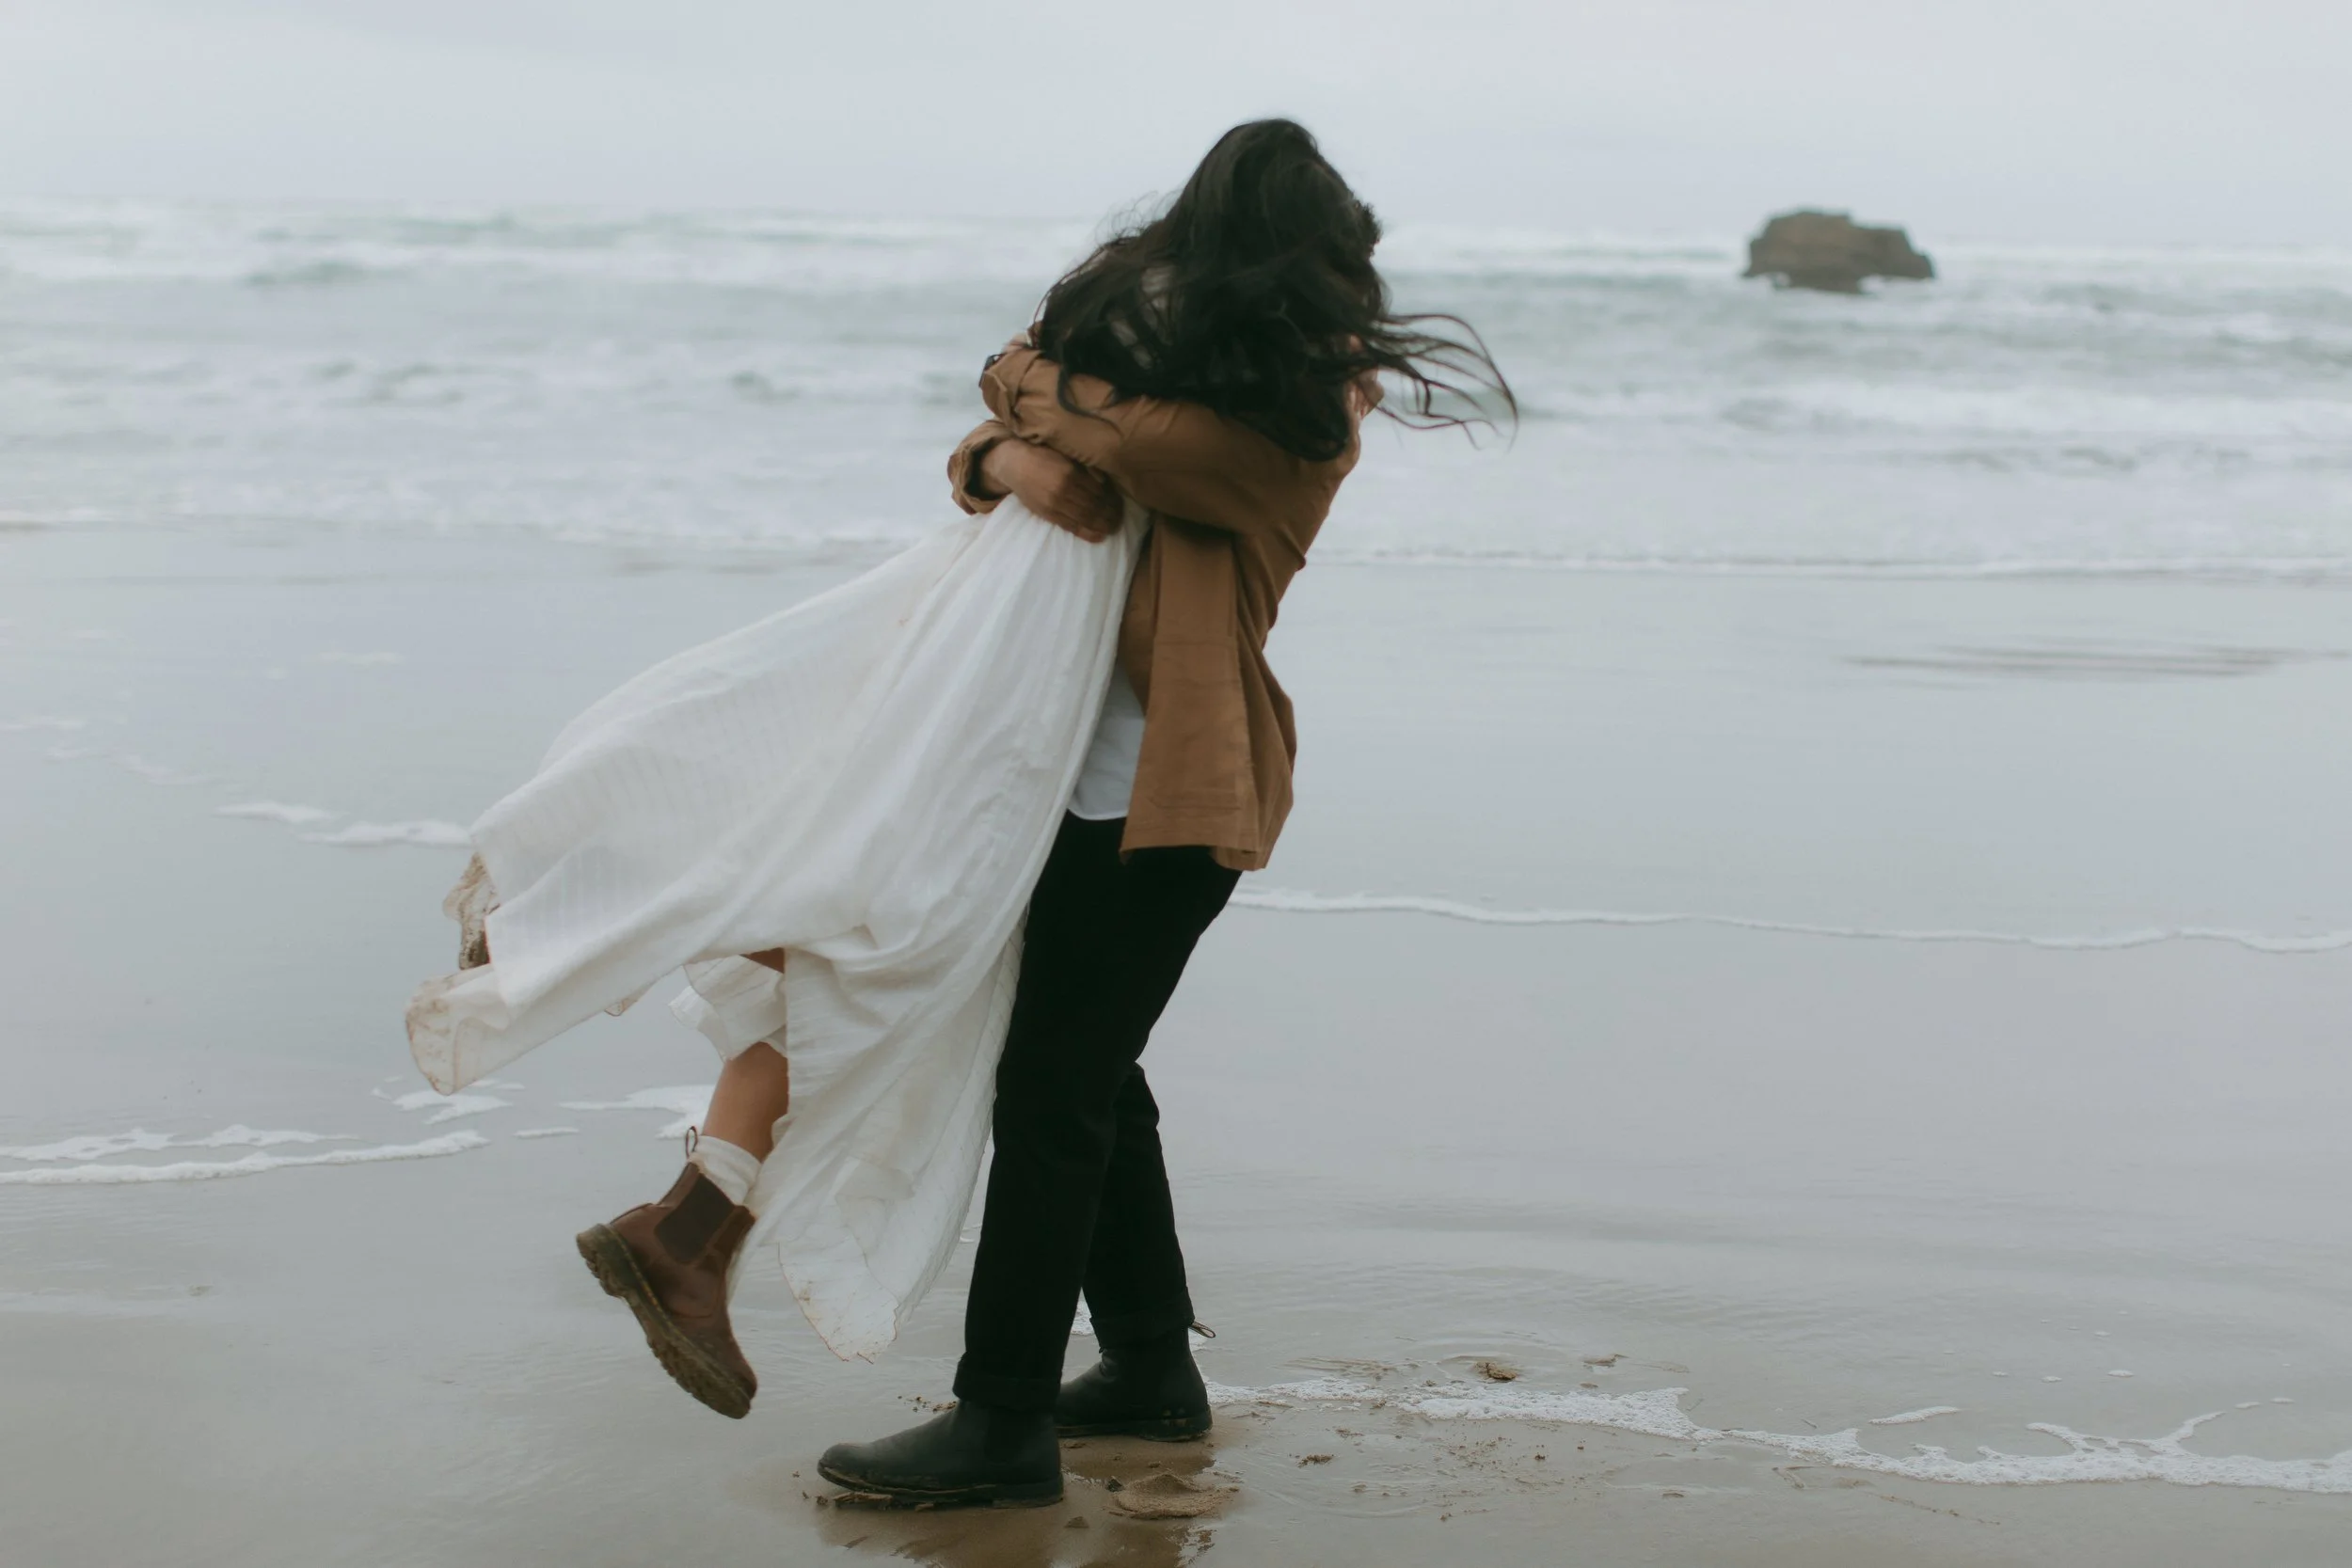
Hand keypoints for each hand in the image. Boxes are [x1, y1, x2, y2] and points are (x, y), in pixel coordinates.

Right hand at [979, 439, 1121, 542]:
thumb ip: (1085, 468)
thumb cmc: (1044, 456)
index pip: (1099, 490)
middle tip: (1120, 519)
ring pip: (1086, 518)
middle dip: (1111, 514)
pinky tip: (1099, 536)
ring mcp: (1055, 504)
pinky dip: (1087, 533)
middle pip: (1095, 506)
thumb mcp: (1066, 454)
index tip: (1121, 504)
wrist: (1016, 465)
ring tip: (1113, 528)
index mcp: (1071, 472)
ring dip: (1103, 525)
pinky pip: (1071, 527)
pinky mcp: (1048, 514)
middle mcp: (1064, 489)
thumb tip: (1105, 482)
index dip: (1112, 499)